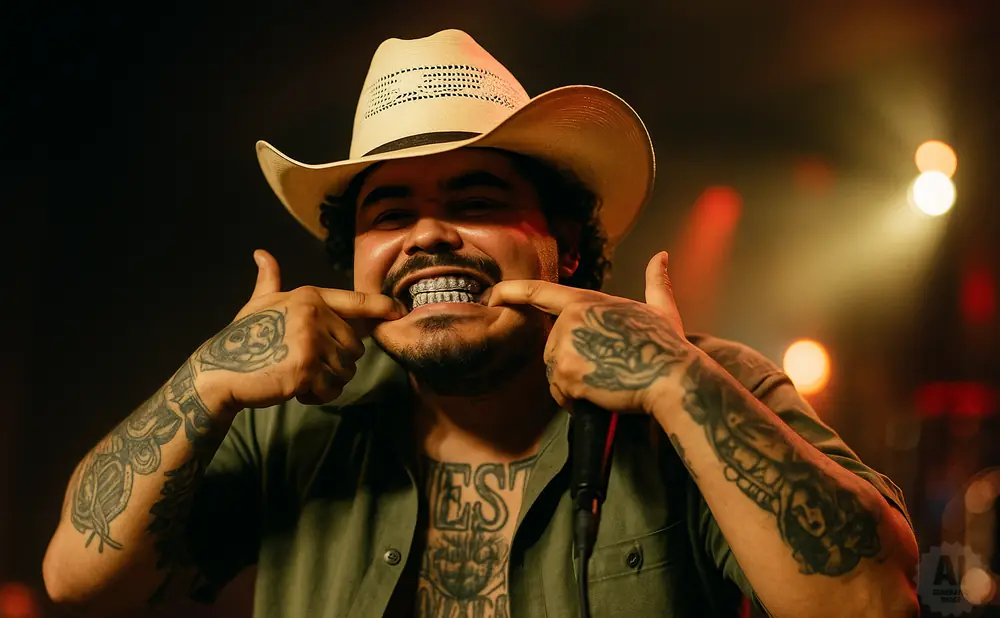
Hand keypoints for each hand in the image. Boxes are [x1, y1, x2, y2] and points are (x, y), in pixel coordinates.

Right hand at [193, 249, 406, 415]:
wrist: (219, 371)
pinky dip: (318, 396)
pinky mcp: (306, 368)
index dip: (381, 306)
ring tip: (299, 376)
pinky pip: (332, 389)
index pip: (356, 301)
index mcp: (309, 297)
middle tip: (306, 365)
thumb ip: (269, 280)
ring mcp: (310, 340)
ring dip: (327, 381)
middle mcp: (313, 313)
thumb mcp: (259, 304)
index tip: (400, 311)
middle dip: (336, 362)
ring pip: (346, 370)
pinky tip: (295, 389)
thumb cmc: (242, 337)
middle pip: (354, 347)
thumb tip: (261, 254)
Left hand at [488, 252, 692, 413]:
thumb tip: (661, 256)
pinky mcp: (567, 375)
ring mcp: (566, 349)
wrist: (672, 378)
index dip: (511, 292)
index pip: (538, 292)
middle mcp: (570, 322)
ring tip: (604, 383)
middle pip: (551, 347)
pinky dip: (574, 400)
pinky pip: (560, 393)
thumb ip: (656, 281)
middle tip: (603, 369)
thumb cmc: (667, 345)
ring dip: (572, 383)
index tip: (493, 296)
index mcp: (586, 301)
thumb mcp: (660, 308)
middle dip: (570, 362)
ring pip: (554, 372)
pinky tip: (598, 396)